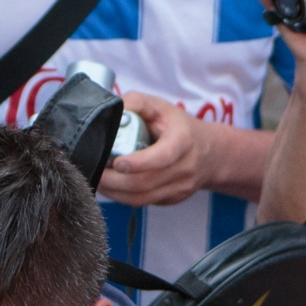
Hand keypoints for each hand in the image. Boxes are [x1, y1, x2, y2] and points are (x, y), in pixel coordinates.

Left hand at [94, 91, 212, 207]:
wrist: (210, 152)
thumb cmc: (177, 126)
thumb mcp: (160, 106)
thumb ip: (136, 102)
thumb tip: (113, 111)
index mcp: (183, 140)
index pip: (162, 156)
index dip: (139, 163)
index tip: (118, 163)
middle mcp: (185, 167)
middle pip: (144, 183)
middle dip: (113, 180)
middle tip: (94, 171)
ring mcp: (180, 187)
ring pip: (140, 198)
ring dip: (114, 191)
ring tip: (99, 179)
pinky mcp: (172, 199)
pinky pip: (143, 203)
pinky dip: (122, 197)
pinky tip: (112, 186)